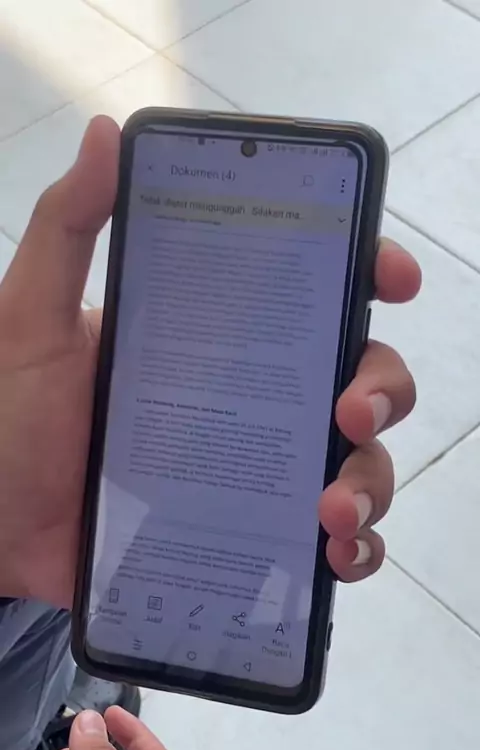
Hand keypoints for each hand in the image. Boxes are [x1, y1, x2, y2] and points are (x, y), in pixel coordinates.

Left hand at [0, 114, 419, 606]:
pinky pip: (331, 544)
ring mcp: (259, 472)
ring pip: (359, 463)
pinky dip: (355, 551)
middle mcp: (254, 399)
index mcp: (219, 337)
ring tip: (332, 510)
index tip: (388, 278)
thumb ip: (66, 229)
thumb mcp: (32, 319)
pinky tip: (338, 556)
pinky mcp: (254, 539)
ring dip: (370, 482)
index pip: (313, 293)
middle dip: (380, 387)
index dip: (366, 275)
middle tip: (350, 411)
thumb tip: (110, 135)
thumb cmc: (11, 422)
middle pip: (359, 376)